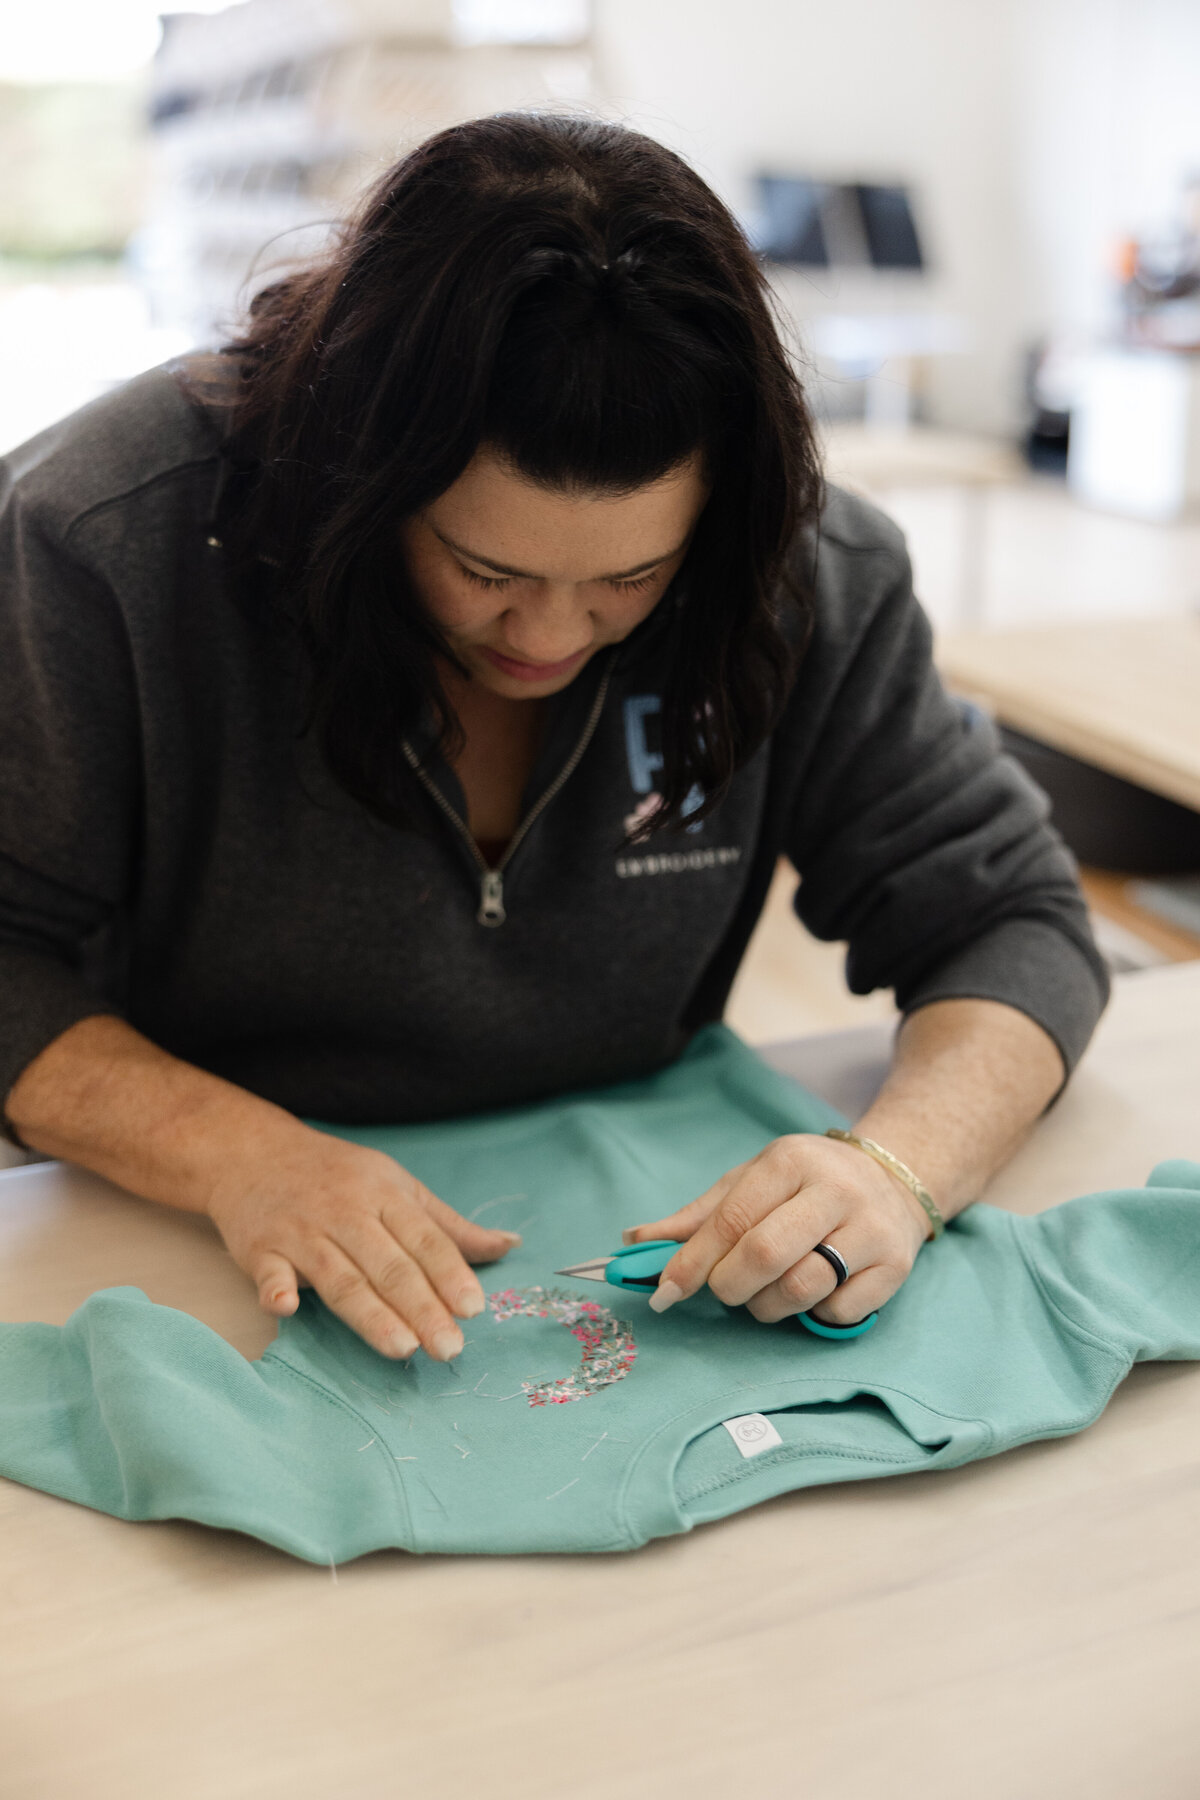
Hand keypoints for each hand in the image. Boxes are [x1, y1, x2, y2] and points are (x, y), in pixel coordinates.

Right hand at [205, 1122, 520, 1360]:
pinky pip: (269, 1271)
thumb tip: (510, 1246)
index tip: (473, 1309)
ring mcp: (301, 1231)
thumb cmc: (337, 1175)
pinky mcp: (260, 1248)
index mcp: (385, 1194)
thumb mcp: (396, 1186)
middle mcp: (346, 1212)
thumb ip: (448, 1226)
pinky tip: (287, 1309)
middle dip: (421, 1307)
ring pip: (340, 1277)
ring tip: (402, 1348)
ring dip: (369, 1312)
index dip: (449, 1273)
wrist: (252, 1152)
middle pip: (388, 1265)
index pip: (424, 1239)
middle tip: (449, 1347)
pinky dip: (276, 1289)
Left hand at [621, 1133, 931, 1325]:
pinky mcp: (896, 1266)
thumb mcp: (751, 1182)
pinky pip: (838, 1312)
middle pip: (765, 1255)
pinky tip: (814, 1293)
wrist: (894, 1179)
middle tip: (725, 1291)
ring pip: (802, 1290)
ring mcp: (871, 1228)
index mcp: (790, 1161)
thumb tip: (633, 1241)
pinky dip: (815, 1315)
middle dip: (730, 1286)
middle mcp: (835, 1190)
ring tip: (766, 1292)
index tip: (665, 1292)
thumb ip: (697, 1216)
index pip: (732, 1219)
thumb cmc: (805, 1185)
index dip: (693, 1261)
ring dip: (768, 1306)